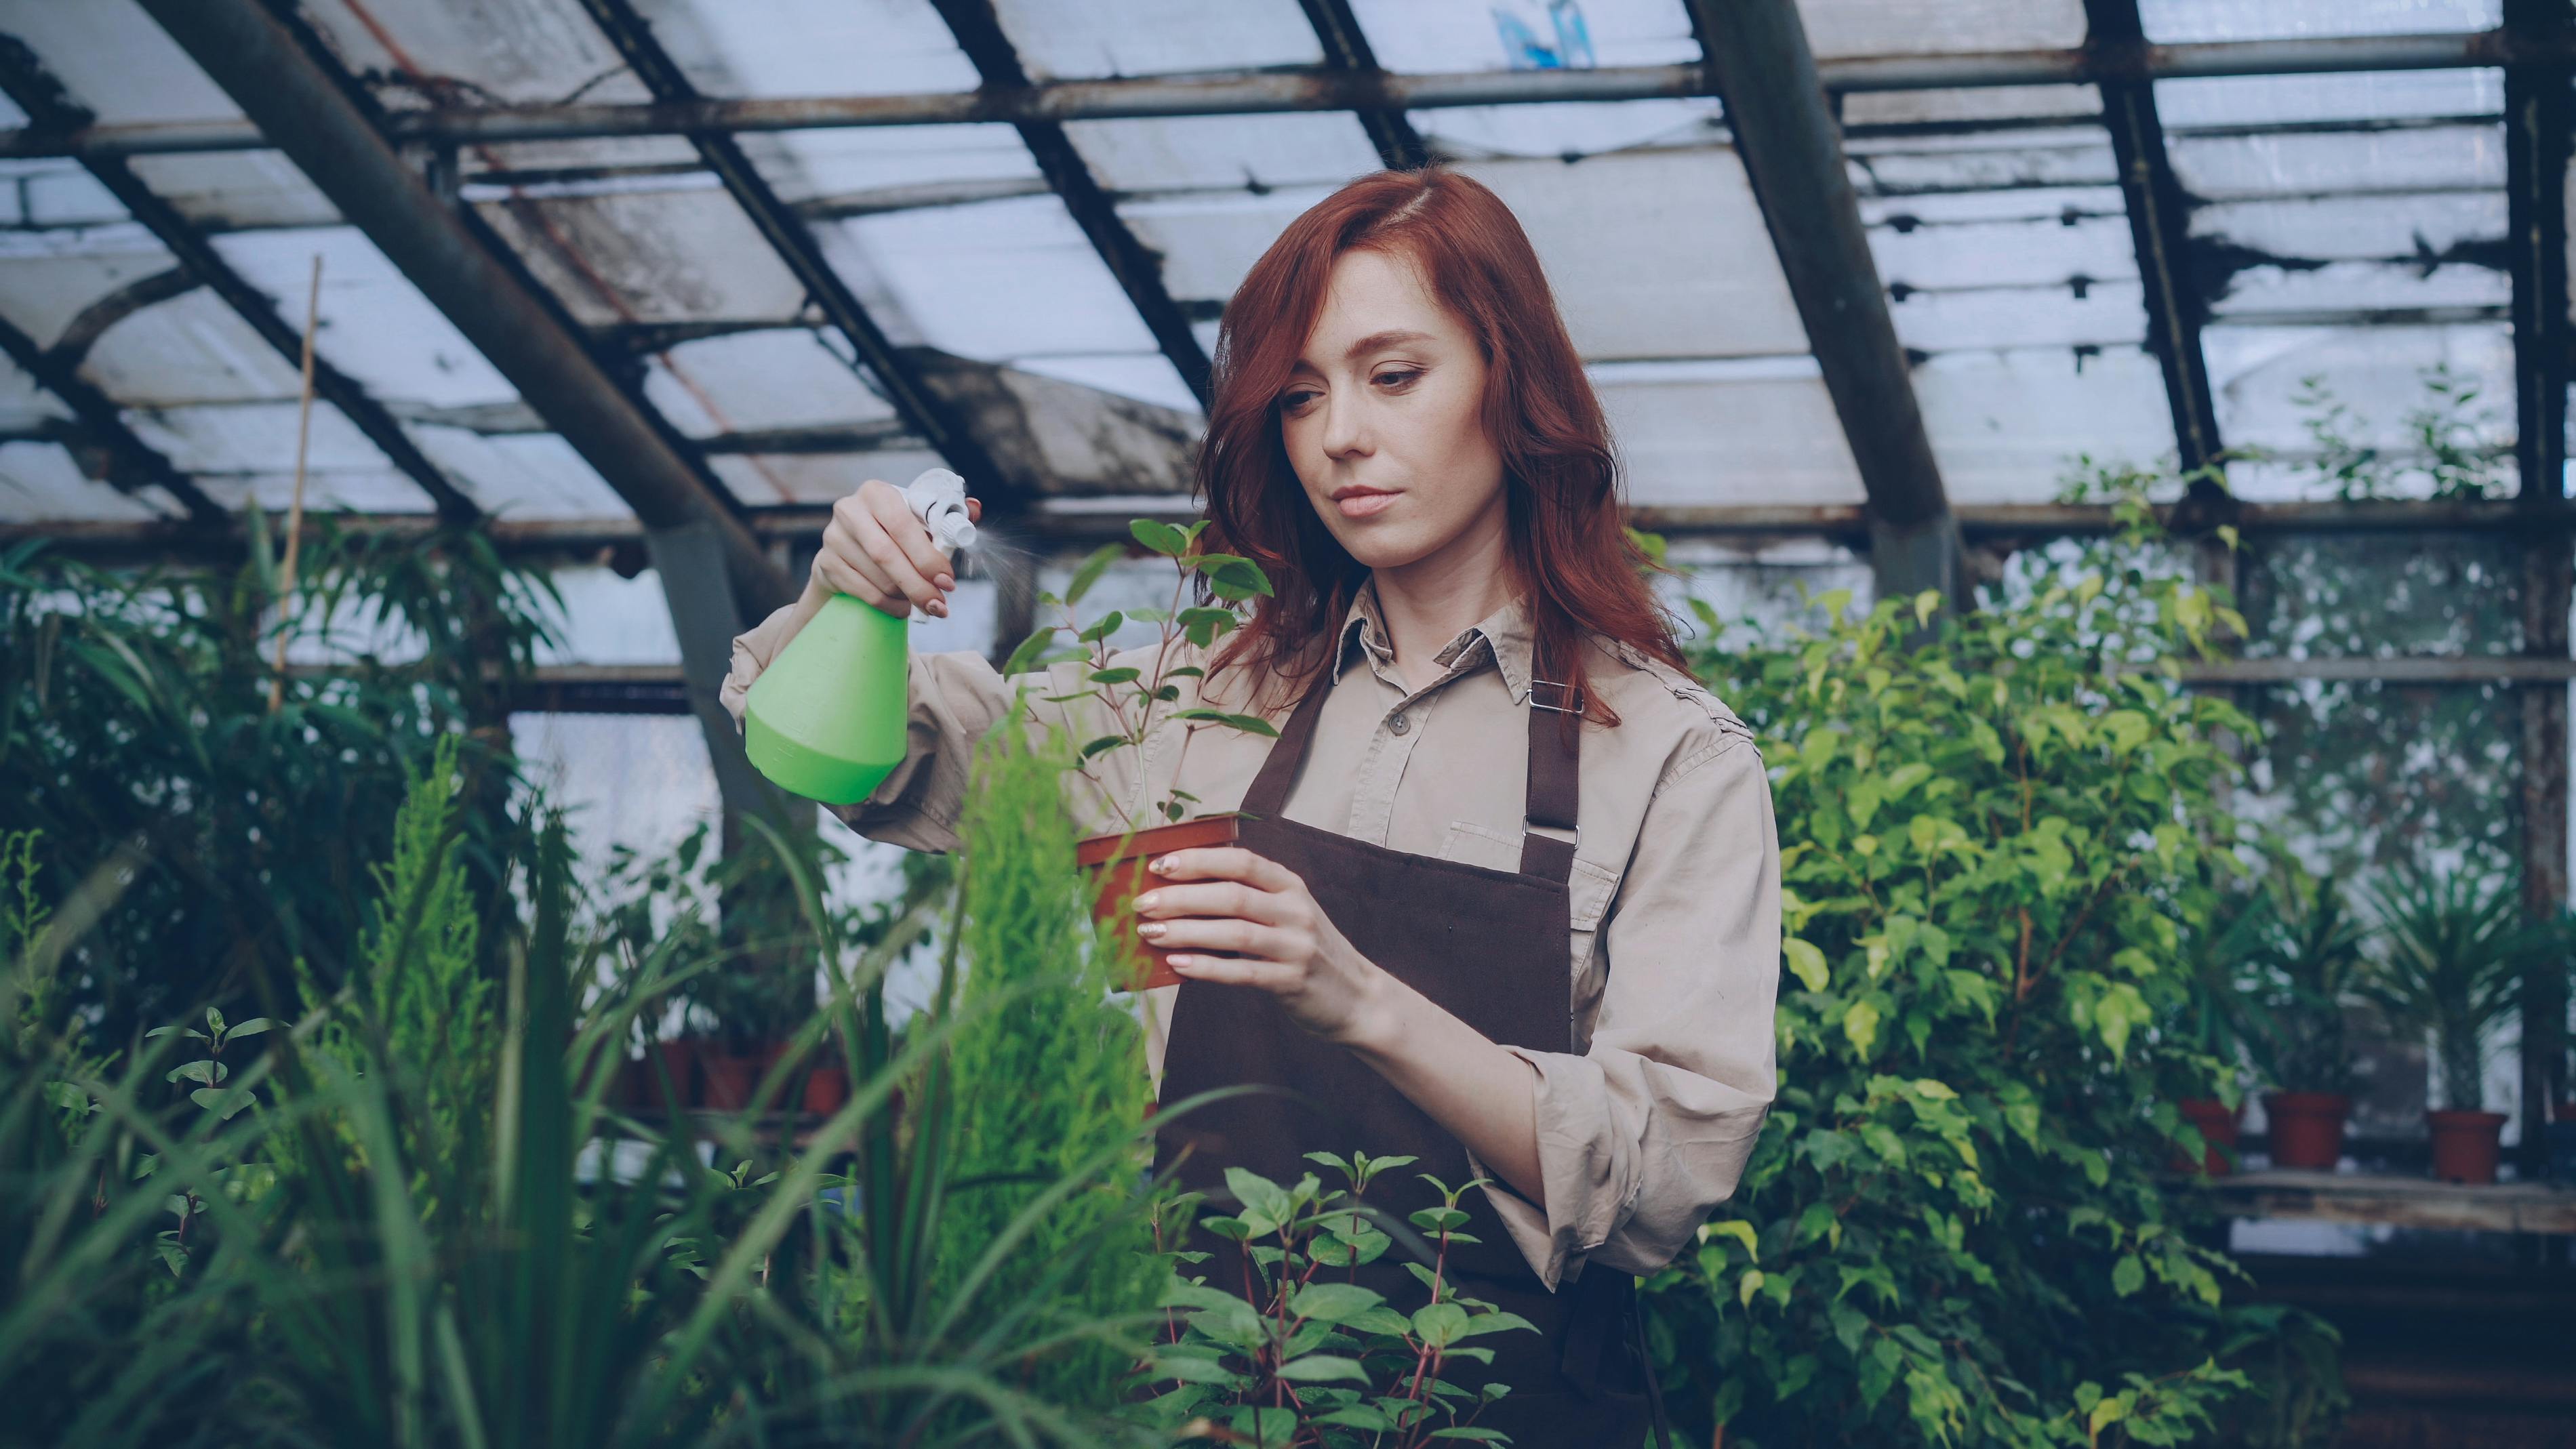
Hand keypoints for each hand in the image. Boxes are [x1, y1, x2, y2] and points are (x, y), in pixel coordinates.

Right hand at [810, 479, 982, 620]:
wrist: (848, 552)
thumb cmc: (893, 534)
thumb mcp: (918, 521)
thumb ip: (946, 517)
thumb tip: (975, 509)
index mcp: (877, 493)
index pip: (902, 524)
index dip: (926, 556)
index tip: (947, 581)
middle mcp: (849, 510)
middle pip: (886, 554)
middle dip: (918, 585)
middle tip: (940, 605)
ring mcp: (833, 537)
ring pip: (876, 577)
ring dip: (905, 596)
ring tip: (921, 601)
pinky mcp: (825, 563)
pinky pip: (862, 591)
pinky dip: (887, 605)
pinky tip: (901, 607)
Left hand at [1133, 846, 1384, 1043]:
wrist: (1358, 997)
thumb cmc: (1307, 951)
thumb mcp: (1287, 914)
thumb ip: (1248, 900)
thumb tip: (1179, 893)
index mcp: (1290, 885)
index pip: (1241, 861)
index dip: (1198, 860)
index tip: (1159, 864)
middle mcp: (1296, 910)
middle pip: (1231, 895)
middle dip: (1180, 897)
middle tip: (1142, 903)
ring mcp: (1297, 946)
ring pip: (1234, 932)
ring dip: (1185, 931)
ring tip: (1149, 933)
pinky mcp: (1292, 981)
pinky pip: (1242, 972)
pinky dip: (1206, 967)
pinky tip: (1177, 964)